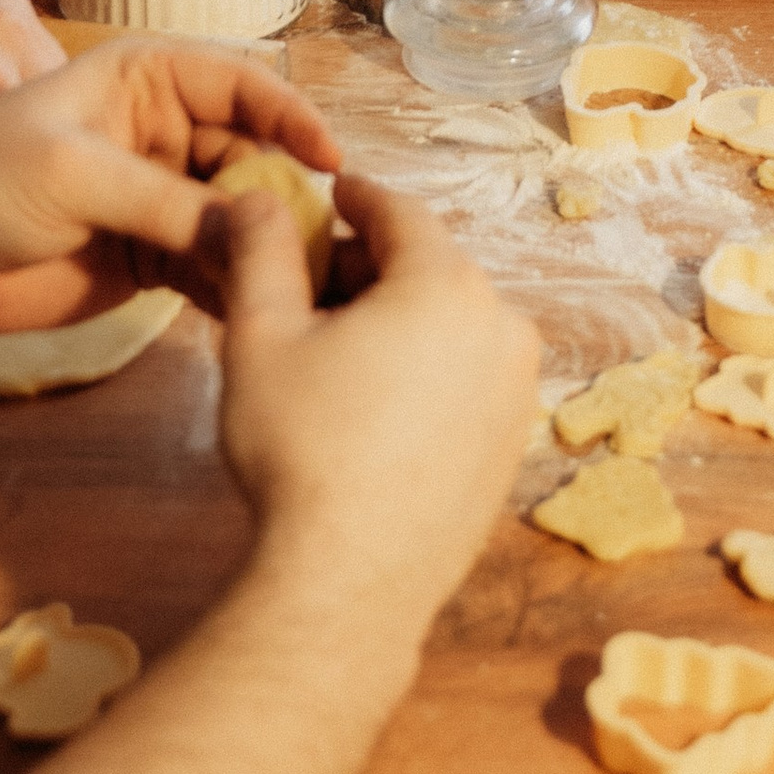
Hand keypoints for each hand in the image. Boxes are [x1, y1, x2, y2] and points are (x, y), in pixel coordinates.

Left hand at [0, 40, 344, 334]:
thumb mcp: (75, 172)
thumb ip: (168, 201)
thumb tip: (255, 230)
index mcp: (147, 79)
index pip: (241, 83)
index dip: (291, 115)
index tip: (329, 159)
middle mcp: (166, 131)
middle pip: (255, 154)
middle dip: (285, 191)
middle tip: (313, 240)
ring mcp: (162, 196)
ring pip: (243, 214)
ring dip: (270, 244)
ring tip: (300, 281)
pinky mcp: (155, 256)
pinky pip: (216, 266)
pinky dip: (241, 284)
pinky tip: (262, 307)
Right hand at [209, 175, 538, 632]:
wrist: (350, 580)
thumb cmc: (301, 450)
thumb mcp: (261, 336)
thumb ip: (261, 251)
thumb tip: (255, 196)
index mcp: (446, 284)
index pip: (399, 213)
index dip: (356, 198)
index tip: (331, 193)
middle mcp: (502, 326)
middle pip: (430, 269)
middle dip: (372, 267)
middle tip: (312, 284)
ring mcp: (518, 391)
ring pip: (453, 325)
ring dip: (401, 320)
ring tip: (337, 350)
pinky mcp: (515, 445)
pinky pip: (470, 379)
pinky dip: (429, 371)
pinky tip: (376, 405)